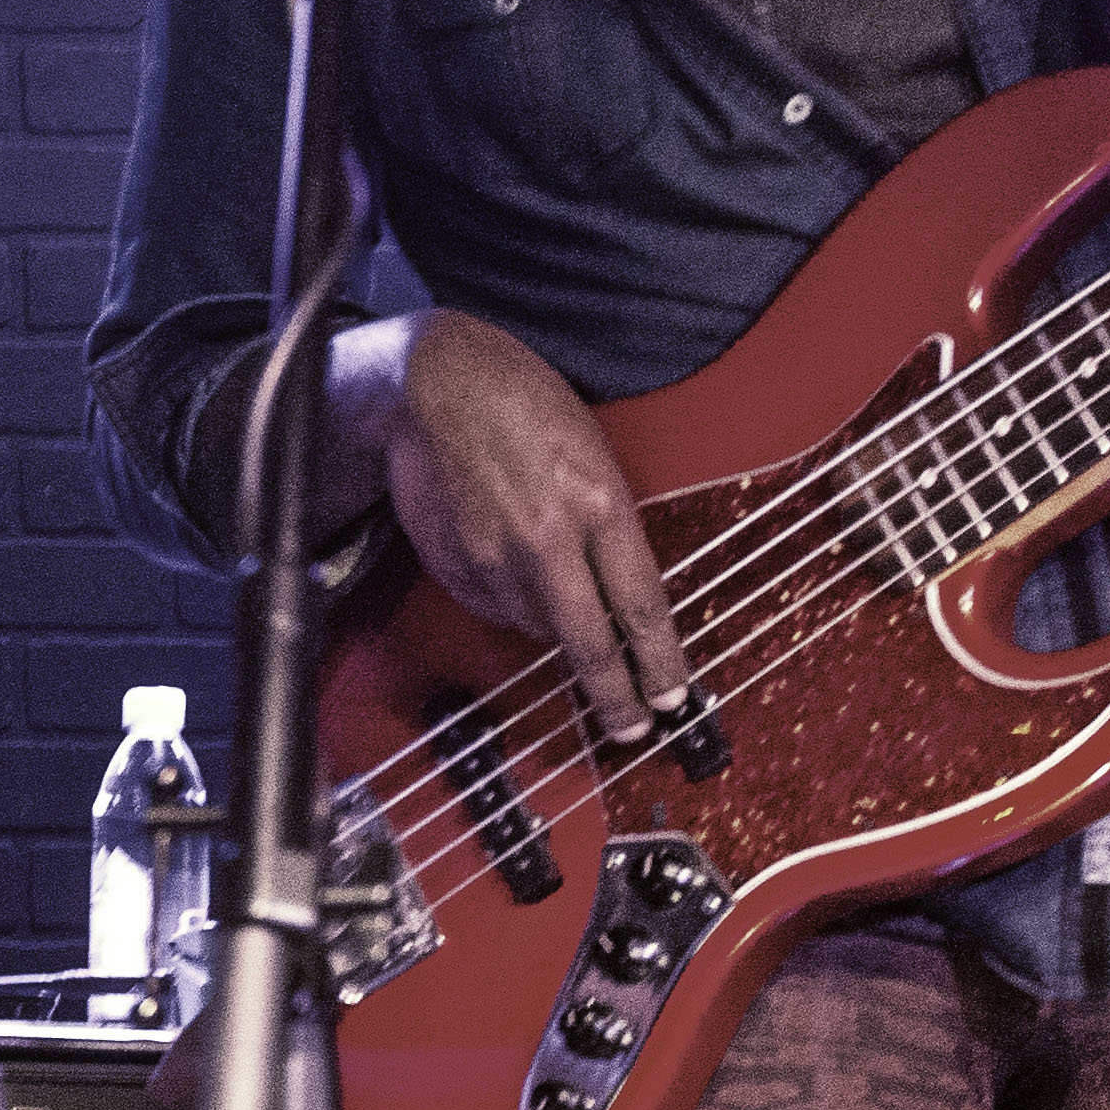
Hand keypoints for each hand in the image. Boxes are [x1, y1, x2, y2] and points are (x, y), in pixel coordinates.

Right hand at [349, 310, 693, 744]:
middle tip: (630, 727)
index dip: (661, 661)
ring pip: (538, 626)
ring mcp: (495, 556)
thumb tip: (614, 590)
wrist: (436, 383)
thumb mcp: (593, 452)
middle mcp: (549, 539)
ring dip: (555, 629)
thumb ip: (607, 523)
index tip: (672, 697)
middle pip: (590, 642)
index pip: (640, 605)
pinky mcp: (455, 564)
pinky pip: (493, 607)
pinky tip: (510, 573)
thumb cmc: (522, 400)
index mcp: (598, 503)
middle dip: (615, 695)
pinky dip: (509, 603)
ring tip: (557, 606)